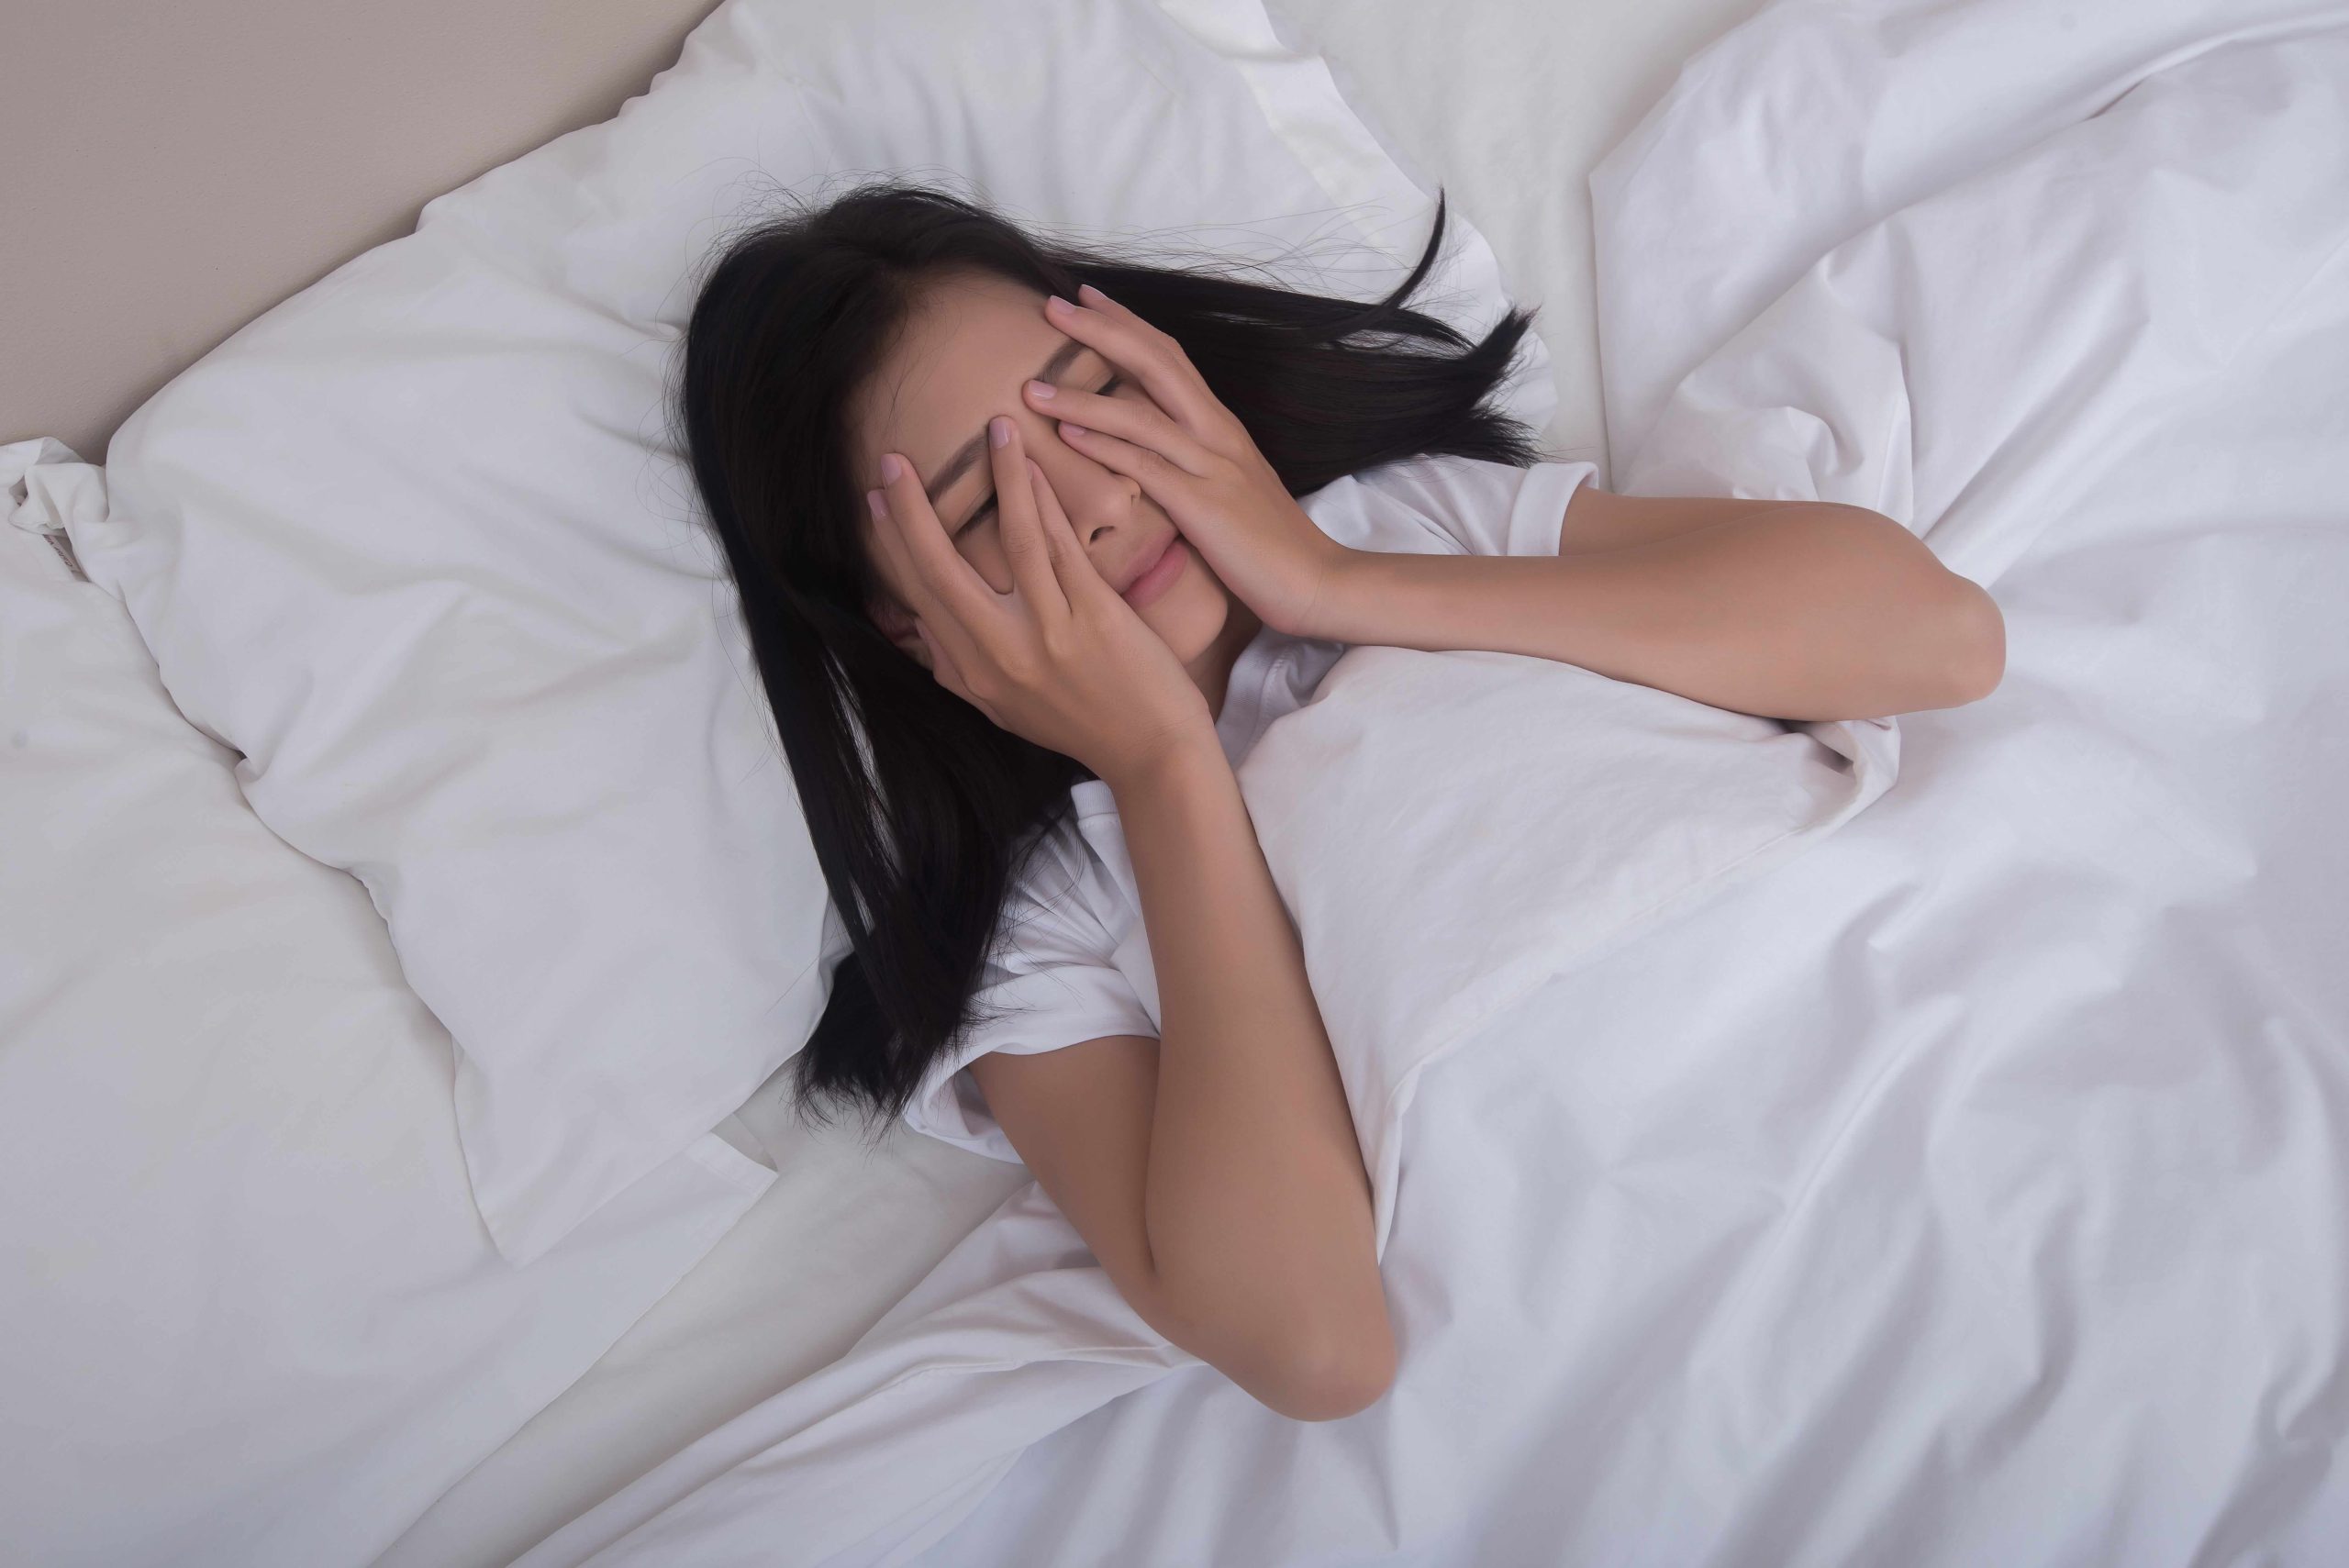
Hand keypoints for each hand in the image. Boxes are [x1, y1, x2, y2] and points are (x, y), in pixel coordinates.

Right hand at [867, 415, 1214, 787]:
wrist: (1152, 756)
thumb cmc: (1082, 727)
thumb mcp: (1005, 711)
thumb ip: (959, 672)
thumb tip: (922, 631)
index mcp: (973, 673)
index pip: (919, 596)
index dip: (894, 542)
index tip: (877, 498)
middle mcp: (1001, 653)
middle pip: (940, 569)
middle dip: (911, 510)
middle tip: (892, 459)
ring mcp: (1049, 634)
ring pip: (1014, 541)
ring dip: (1001, 477)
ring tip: (996, 426)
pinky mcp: (1095, 618)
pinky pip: (1064, 548)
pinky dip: (1048, 502)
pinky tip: (1036, 465)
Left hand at [1023, 284, 1350, 639]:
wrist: (1317, 580)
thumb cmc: (1268, 543)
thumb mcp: (1228, 487)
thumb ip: (1191, 462)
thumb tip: (1148, 452)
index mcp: (1220, 426)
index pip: (1170, 357)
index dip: (1126, 323)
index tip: (1084, 298)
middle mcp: (1216, 433)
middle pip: (1155, 363)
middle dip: (1101, 331)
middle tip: (1051, 305)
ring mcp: (1212, 467)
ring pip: (1141, 415)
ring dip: (1082, 398)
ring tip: (1032, 387)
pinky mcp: (1205, 507)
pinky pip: (1148, 469)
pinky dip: (1106, 448)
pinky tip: (1069, 436)